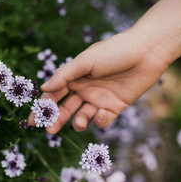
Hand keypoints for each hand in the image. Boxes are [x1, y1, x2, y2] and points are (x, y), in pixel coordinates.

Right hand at [28, 30, 167, 133]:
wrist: (147, 51)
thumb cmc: (114, 51)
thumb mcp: (85, 61)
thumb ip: (64, 76)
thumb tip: (43, 88)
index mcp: (74, 77)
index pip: (53, 95)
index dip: (43, 107)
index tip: (32, 121)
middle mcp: (84, 89)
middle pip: (65, 109)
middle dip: (56, 119)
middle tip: (50, 130)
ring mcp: (99, 99)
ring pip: (82, 116)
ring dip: (78, 122)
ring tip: (78, 124)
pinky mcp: (115, 107)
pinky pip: (103, 120)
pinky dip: (100, 121)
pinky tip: (101, 113)